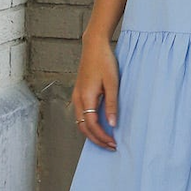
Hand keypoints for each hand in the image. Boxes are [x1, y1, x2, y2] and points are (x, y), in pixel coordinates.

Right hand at [71, 35, 118, 149]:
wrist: (94, 45)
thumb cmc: (104, 61)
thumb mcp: (112, 83)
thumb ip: (112, 104)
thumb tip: (112, 124)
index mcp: (85, 98)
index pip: (92, 125)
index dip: (102, 137)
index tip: (113, 143)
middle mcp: (78, 99)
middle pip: (84, 127)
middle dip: (96, 139)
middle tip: (110, 145)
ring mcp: (76, 96)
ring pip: (81, 122)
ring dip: (92, 133)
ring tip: (106, 138)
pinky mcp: (79, 93)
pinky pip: (81, 114)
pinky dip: (89, 124)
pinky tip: (99, 124)